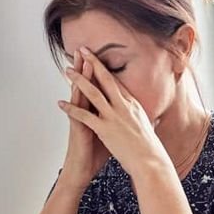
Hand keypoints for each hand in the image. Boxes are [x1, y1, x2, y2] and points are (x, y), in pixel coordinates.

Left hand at [58, 47, 170, 179]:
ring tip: (68, 70)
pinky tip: (61, 103)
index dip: (106, 69)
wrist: (151, 163)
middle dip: (93, 62)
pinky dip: (71, 109)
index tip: (98, 59)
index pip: (117, 82)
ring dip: (79, 80)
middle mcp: (124, 106)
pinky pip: (84, 116)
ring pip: (93, 93)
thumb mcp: (147, 128)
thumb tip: (148, 117)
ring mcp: (114, 117)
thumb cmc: (150, 149)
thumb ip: (142, 119)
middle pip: (106, 79)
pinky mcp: (105, 129)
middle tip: (82, 50)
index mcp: (133, 105)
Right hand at [58, 51, 109, 188]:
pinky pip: (75, 112)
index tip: (103, 57)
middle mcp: (87, 113)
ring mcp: (81, 120)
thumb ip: (116, 123)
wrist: (81, 171)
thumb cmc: (95, 155)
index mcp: (98, 112)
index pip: (99, 88)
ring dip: (80, 78)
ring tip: (79, 62)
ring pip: (80, 95)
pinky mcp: (77, 129)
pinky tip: (73, 91)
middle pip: (88, 85)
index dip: (100, 73)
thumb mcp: (109, 135)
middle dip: (87, 68)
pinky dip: (74, 101)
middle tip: (85, 50)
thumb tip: (130, 118)